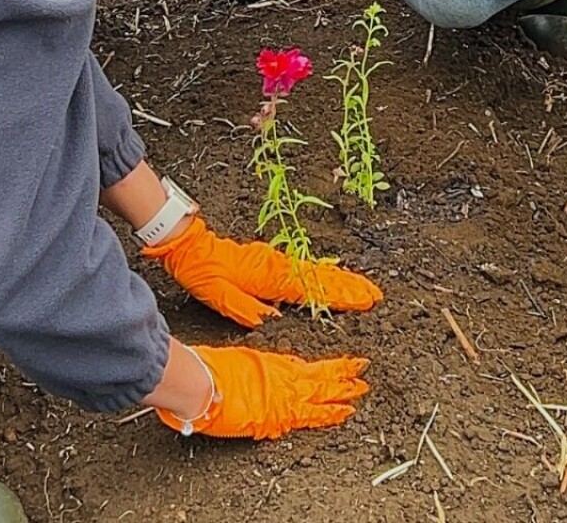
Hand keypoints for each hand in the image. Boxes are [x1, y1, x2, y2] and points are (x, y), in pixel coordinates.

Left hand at [142, 216, 382, 327]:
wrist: (192, 244)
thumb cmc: (204, 271)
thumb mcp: (219, 296)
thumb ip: (245, 309)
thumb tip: (271, 322)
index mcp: (269, 278)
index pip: (312, 289)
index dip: (340, 296)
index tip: (364, 299)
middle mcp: (277, 267)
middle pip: (321, 277)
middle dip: (349, 287)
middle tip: (374, 294)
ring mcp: (276, 260)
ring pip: (315, 271)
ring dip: (340, 279)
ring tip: (361, 287)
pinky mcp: (270, 259)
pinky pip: (304, 268)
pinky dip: (322, 272)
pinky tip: (330, 274)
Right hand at [156, 345, 369, 438]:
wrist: (203, 383)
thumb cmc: (213, 369)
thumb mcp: (241, 362)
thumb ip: (258, 370)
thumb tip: (260, 378)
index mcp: (275, 364)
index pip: (310, 367)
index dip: (330, 366)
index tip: (346, 364)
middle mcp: (285, 377)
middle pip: (322, 376)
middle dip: (344, 375)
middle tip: (364, 372)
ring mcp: (285, 395)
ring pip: (322, 394)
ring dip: (343, 393)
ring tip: (362, 391)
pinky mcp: (279, 416)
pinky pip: (310, 416)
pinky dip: (328, 415)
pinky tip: (344, 414)